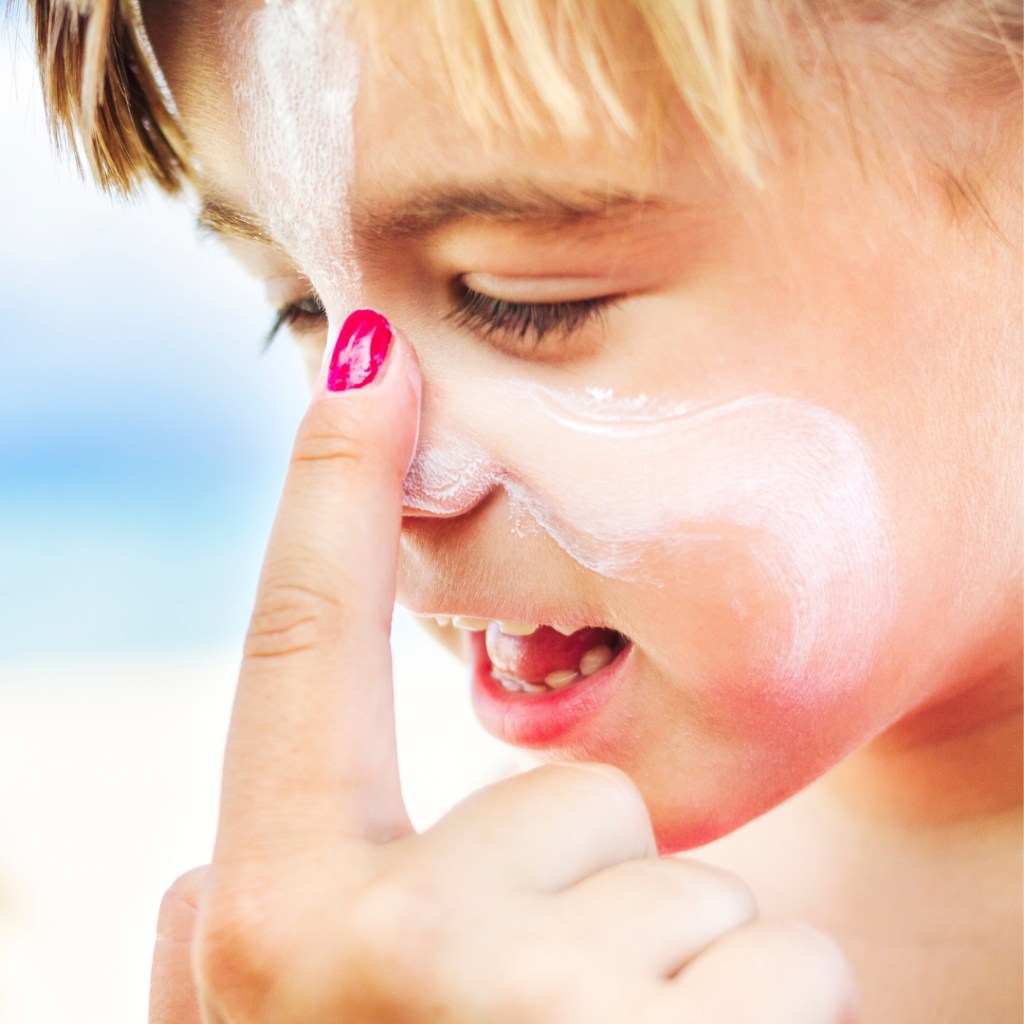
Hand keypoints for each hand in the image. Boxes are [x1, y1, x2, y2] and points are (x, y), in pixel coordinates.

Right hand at [148, 311, 856, 1022]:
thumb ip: (245, 945)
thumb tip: (200, 873)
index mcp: (286, 921)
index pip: (303, 650)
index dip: (328, 493)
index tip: (362, 359)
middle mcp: (398, 955)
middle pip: (571, 796)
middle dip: (583, 875)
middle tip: (545, 1001)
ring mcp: (549, 1012)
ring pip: (688, 895)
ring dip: (669, 970)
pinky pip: (792, 966)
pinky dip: (763, 1020)